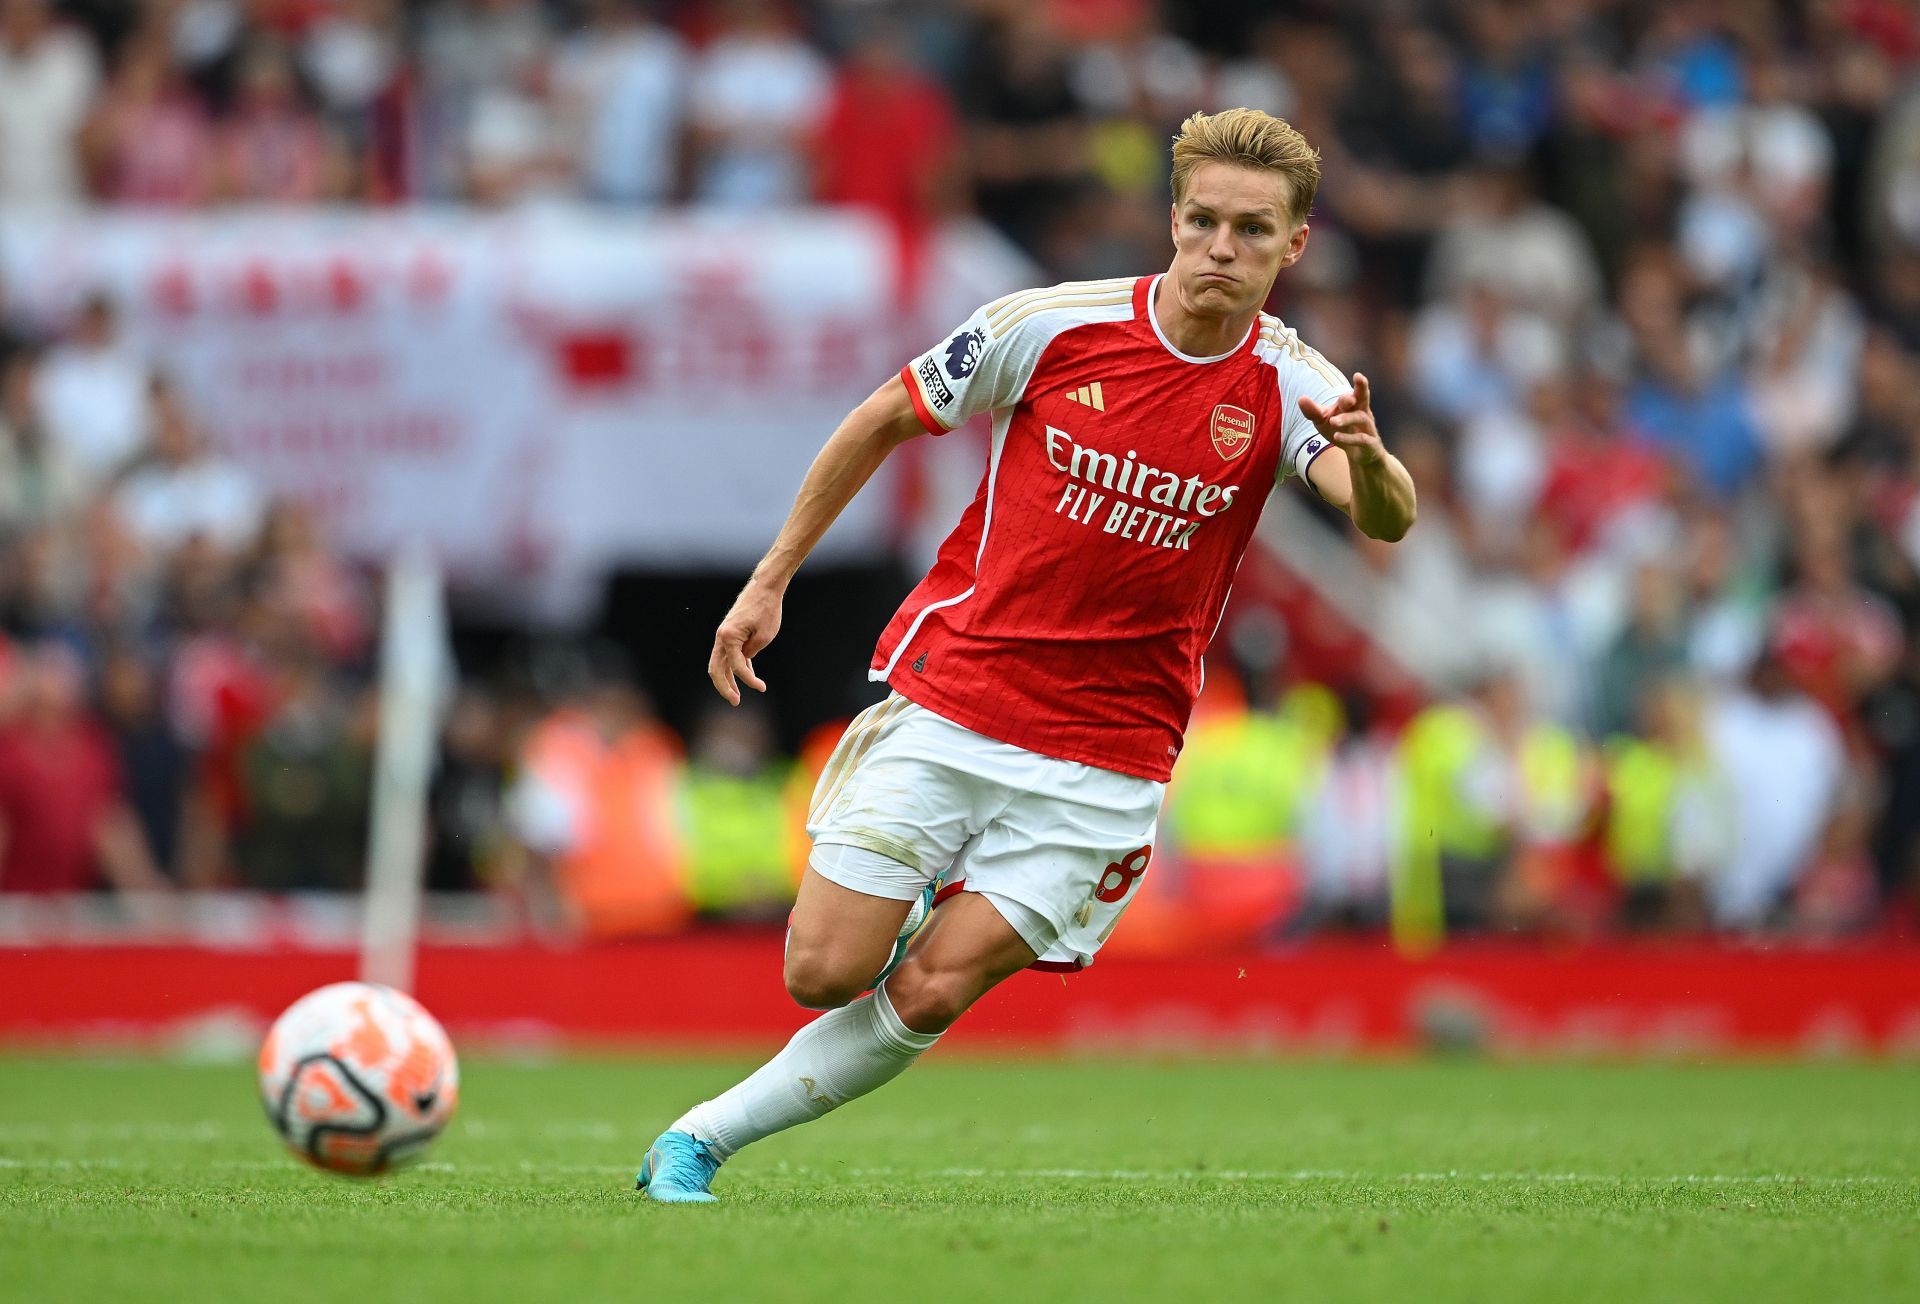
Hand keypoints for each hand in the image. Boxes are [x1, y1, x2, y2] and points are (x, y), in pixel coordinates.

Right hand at [708, 580, 782, 704]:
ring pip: (720, 663)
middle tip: (735, 702)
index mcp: (728, 637)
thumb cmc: (767, 610)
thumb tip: (742, 664)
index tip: (762, 688)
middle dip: (725, 688)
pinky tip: (746, 675)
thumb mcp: (764, 636)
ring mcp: (723, 635)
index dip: (749, 680)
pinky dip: (734, 666)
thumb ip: (751, 653)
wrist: (765, 588)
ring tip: (737, 696)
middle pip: (716, 669)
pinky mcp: (730, 633)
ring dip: (728, 680)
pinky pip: (728, 655)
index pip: (736, 667)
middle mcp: (721, 636)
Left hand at [1298, 372, 1384, 465]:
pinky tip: (1337, 437)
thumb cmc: (1341, 431)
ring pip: (1360, 418)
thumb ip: (1313, 411)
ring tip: (1332, 422)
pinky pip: (1362, 439)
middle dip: (1361, 391)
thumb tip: (1301, 398)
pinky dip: (1350, 438)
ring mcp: (1369, 428)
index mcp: (1354, 405)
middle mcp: (1364, 413)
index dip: (1360, 384)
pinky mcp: (1370, 445)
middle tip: (1351, 391)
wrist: (1359, 456)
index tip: (1358, 375)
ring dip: (1346, 419)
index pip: (1358, 391)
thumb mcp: (1324, 421)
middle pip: (1365, 399)